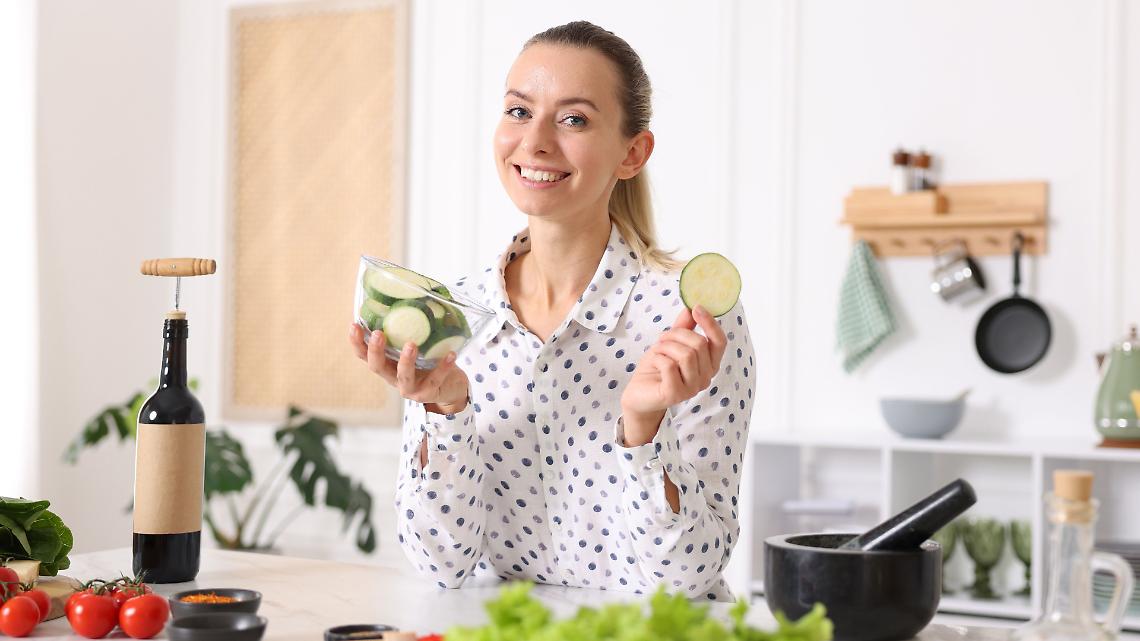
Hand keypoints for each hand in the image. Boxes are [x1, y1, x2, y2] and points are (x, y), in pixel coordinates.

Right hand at [348, 323, 469, 413]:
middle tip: (378, 334)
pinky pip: (435, 379)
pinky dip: (443, 367)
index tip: (354, 325)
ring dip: (406, 361)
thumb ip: (413, 326)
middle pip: (377, 366)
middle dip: (375, 351)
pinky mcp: (427, 394)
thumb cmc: (431, 361)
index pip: (364, 354)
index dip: (356, 342)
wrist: (450, 387)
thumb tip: (420, 292)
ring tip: (411, 344)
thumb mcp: (419, 344)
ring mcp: (409, 387)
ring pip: (403, 376)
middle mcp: (393, 376)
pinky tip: (451, 355)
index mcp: (387, 363)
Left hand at [619, 305, 727, 444]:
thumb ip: (684, 327)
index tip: (696, 307)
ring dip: (666, 346)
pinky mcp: (675, 394)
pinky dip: (658, 358)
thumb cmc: (656, 369)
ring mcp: (692, 389)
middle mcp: (705, 378)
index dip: (710, 323)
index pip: (720, 342)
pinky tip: (654, 363)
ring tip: (658, 351)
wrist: (638, 393)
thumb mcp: (670, 343)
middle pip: (699, 344)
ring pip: (686, 354)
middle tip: (662, 340)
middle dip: (676, 334)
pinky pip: (669, 365)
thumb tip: (691, 308)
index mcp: (709, 364)